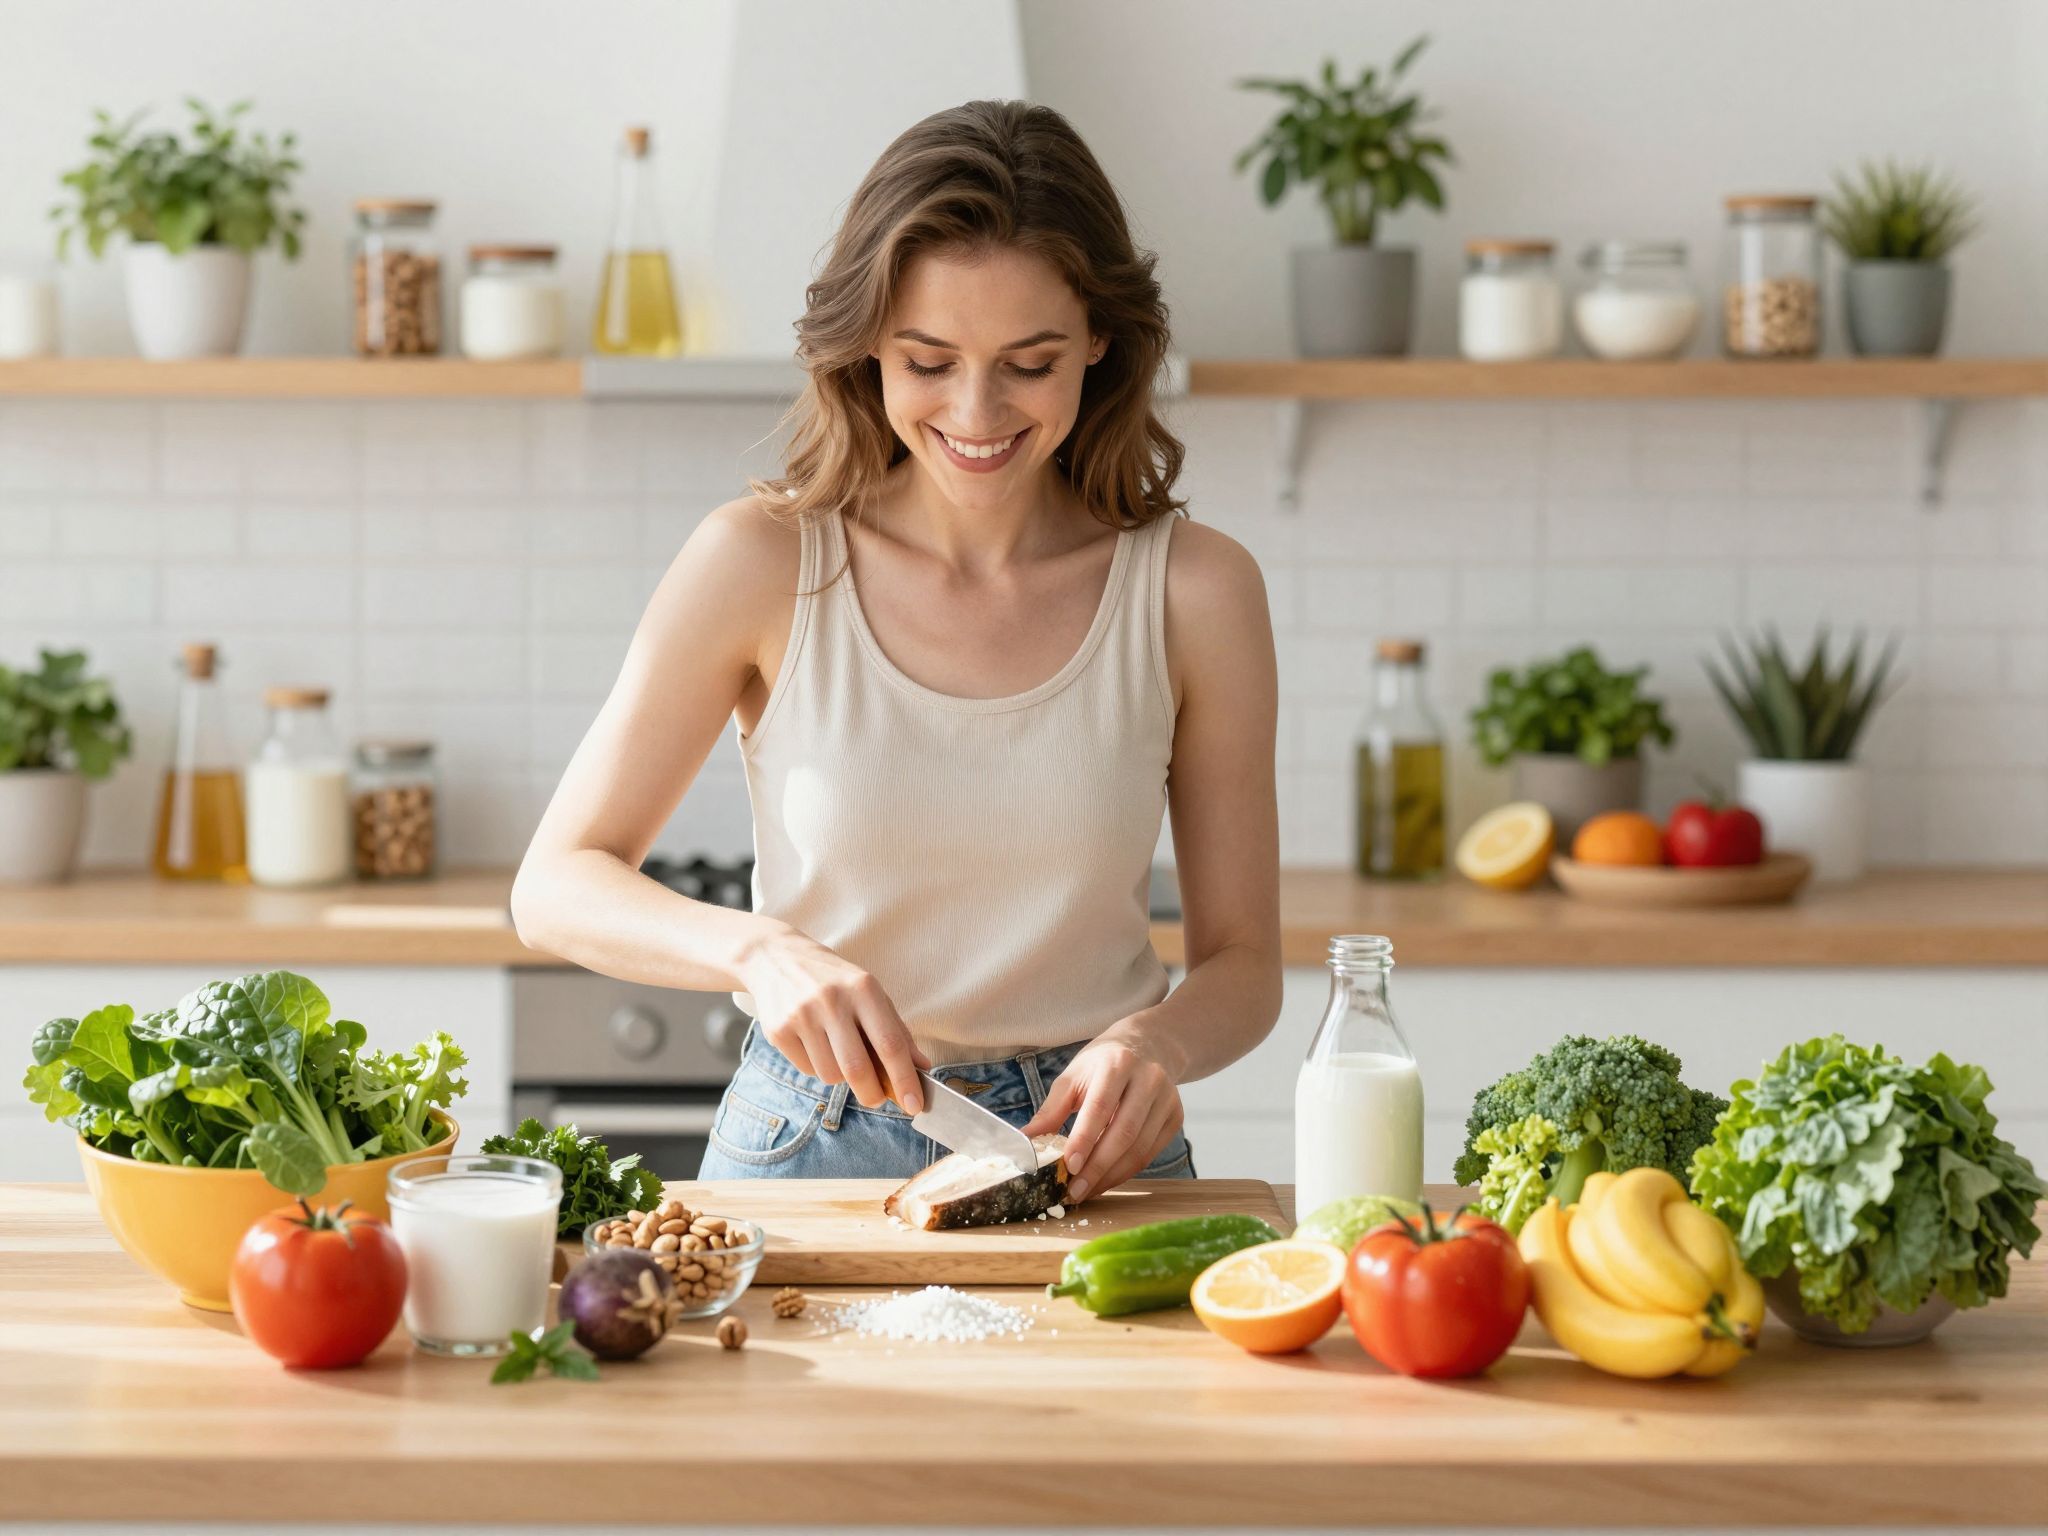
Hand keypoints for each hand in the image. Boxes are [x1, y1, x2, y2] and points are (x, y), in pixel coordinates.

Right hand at [737, 927, 929, 1110]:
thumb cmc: (833, 979)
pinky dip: (818, 1067)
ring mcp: (801, 1015)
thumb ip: (896, 1029)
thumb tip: (920, 1067)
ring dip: (841, 1076)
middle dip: (872, 1094)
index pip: (890, 1044)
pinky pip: (808, 1070)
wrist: (776, 957)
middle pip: (857, 1068)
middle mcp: (831, 1001)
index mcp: (863, 988)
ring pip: (831, 1075)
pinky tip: (815, 1043)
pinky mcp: (778, 1030)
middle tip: (878, 1099)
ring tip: (838, 1051)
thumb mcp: (869, 992)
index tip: (915, 1104)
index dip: (904, 1079)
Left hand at [1022, 1027, 1183, 1202]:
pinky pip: (1151, 1153)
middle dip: (1098, 1167)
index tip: (1069, 1166)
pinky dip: (1126, 1171)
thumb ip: (1051, 1109)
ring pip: (1140, 1148)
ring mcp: (1167, 1099)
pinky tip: (1106, 1180)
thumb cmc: (1103, 1063)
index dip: (1085, 1138)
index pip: (1101, 1106)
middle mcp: (1148, 1079)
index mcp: (1117, 1063)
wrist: (1147, 1046)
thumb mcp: (1074, 1076)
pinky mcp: (1176, 1117)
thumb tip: (1026, 1139)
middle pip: (1124, 1132)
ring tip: (1086, 1190)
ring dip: (1111, 1176)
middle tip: (1074, 1190)